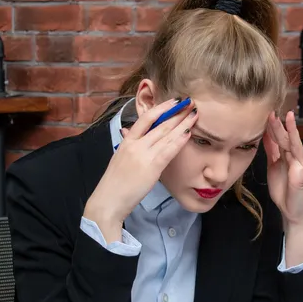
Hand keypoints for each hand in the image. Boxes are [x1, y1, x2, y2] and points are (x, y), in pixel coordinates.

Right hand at [84, 98, 196, 241]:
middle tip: (190, 102)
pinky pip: (168, 151)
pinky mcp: (151, 168)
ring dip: (182, 123)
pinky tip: (188, 132)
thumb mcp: (119, 157)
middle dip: (177, 112)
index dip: (161, 108)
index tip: (174, 101)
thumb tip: (129, 131)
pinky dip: (179, 140)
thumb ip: (128, 143)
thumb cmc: (115, 182)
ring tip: (194, 113)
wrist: (108, 200)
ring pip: (166, 135)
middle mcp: (135, 144)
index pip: (145, 118)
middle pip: (160, 124)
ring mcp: (143, 155)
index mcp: (127, 141)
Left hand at [262, 110, 302, 228]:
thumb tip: (265, 134)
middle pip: (286, 139)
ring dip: (293, 133)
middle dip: (280, 126)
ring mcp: (300, 166)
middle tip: (273, 112)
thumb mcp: (273, 165)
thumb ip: (271, 150)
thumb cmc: (283, 188)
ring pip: (296, 147)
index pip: (279, 138)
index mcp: (286, 154)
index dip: (272, 127)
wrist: (290, 210)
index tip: (265, 114)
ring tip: (290, 119)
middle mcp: (294, 157)